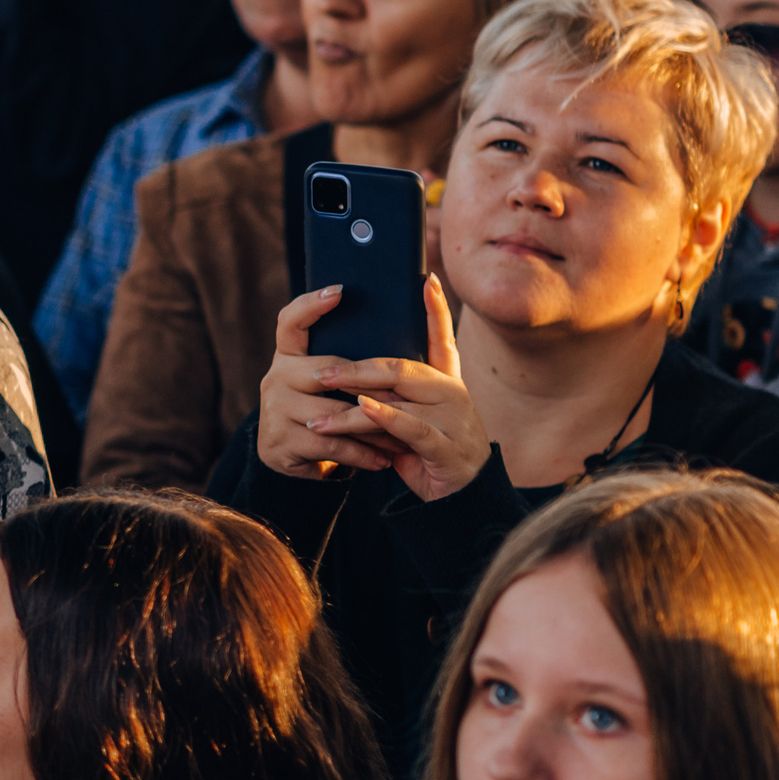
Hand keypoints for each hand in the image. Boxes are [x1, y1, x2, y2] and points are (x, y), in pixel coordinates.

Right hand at [255, 287, 404, 480]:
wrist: (290, 458)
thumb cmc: (324, 410)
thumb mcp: (327, 382)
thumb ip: (347, 357)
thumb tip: (397, 319)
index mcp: (288, 355)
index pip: (290, 321)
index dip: (311, 305)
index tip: (340, 291)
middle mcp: (276, 377)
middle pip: (327, 372)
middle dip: (369, 388)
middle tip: (409, 397)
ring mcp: (274, 409)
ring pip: (334, 414)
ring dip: (373, 427)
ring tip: (404, 436)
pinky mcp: (280, 442)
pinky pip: (331, 444)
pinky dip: (361, 454)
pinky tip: (383, 459)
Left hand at [298, 277, 491, 501]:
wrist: (459, 500)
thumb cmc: (427, 454)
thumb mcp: (407, 420)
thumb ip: (389, 397)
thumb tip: (349, 378)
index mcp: (446, 381)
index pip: (442, 337)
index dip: (436, 308)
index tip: (428, 279)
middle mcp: (452, 393)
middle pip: (401, 367)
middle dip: (356, 368)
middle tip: (320, 372)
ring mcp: (453, 418)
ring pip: (398, 398)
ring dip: (353, 404)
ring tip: (320, 409)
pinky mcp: (446, 446)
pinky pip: (410, 426)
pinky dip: (383, 416)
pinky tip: (360, 409)